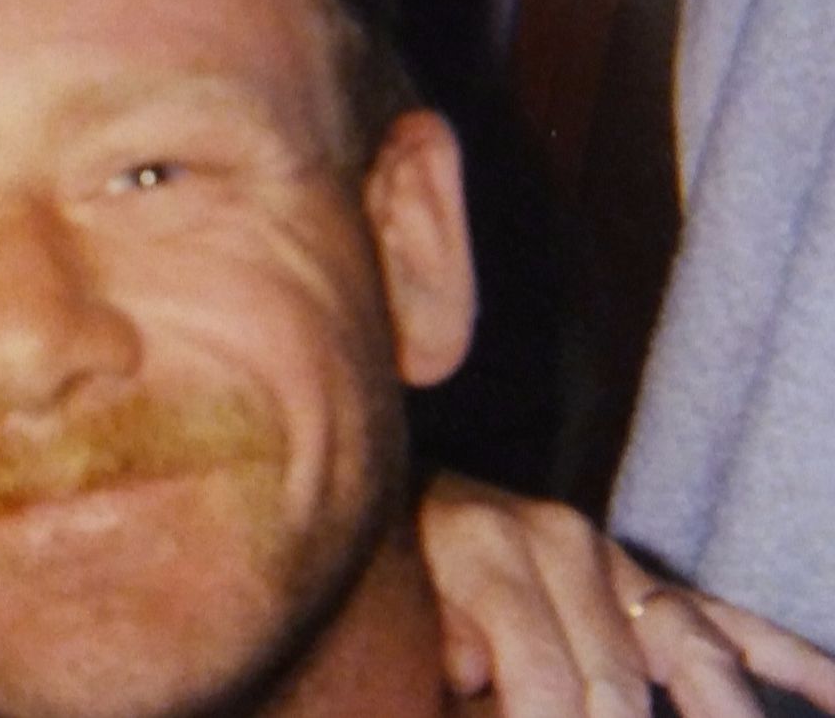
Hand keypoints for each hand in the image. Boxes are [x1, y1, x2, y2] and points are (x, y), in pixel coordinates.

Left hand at [419, 473, 834, 717]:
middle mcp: (561, 540)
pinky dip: (790, 661)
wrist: (400, 491)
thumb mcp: (403, 620)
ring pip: (692, 648)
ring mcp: (612, 554)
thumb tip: (500, 697)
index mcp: (489, 547)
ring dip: (719, 713)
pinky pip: (727, 619)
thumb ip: (457, 673)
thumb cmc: (395, 571)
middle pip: (619, 679)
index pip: (547, 682)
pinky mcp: (641, 573)